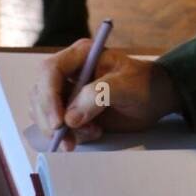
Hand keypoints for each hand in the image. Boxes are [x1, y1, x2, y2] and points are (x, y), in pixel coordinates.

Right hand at [29, 38, 181, 150]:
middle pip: (40, 94)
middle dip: (50, 119)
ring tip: (93, 132)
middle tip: (67, 140)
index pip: (49, 71)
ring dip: (60, 130)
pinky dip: (68, 135)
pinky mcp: (70, 109)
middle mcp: (69, 71)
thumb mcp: (128, 86)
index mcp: (81, 55)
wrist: (155, 98)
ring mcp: (67, 90)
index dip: (49, 97)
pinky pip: (55, 124)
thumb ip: (99, 95)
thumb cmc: (145, 84)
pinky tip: (93, 133)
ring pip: (43, 111)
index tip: (59, 122)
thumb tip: (70, 117)